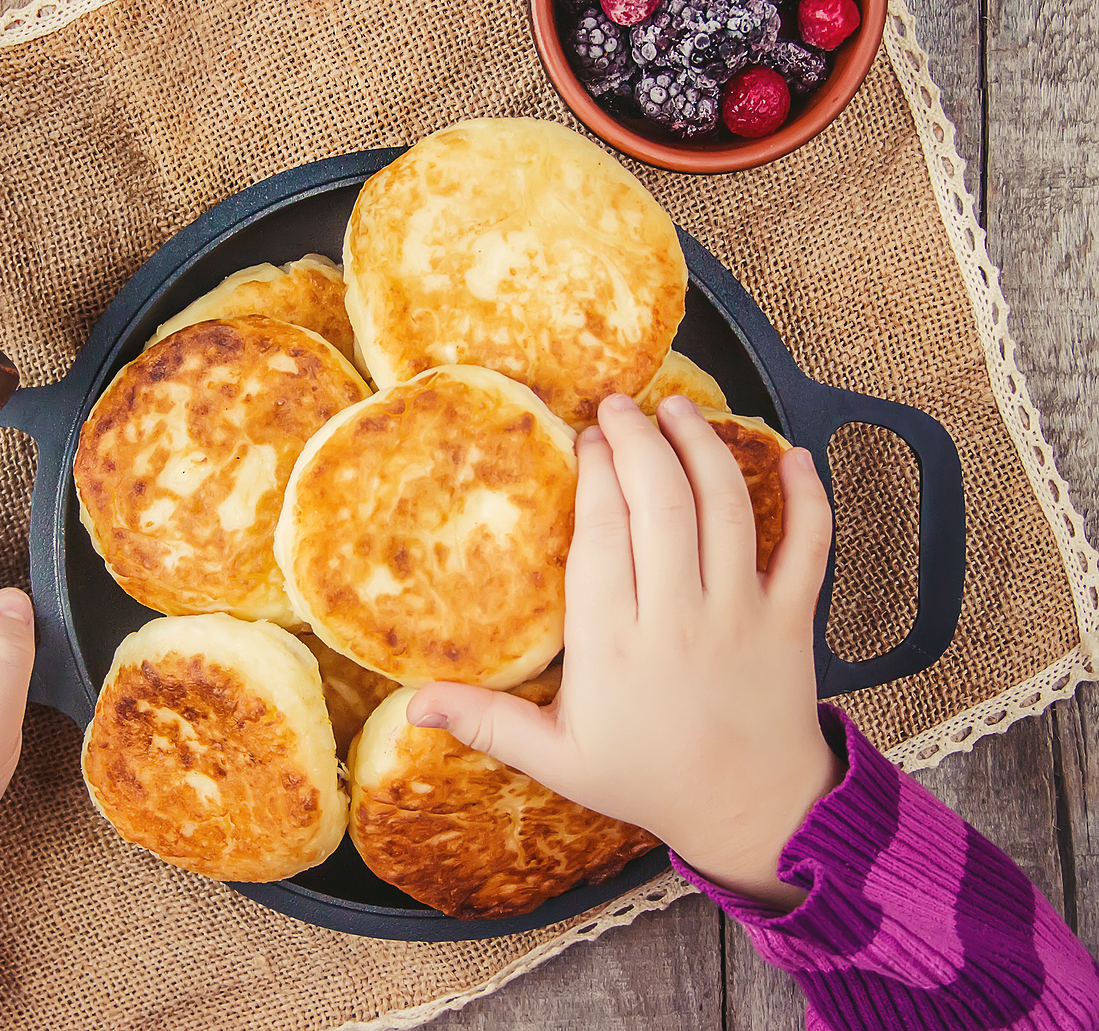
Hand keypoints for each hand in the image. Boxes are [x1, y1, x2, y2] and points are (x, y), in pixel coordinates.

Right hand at [407, 393, 841, 909]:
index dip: (594, 472)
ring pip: (727, 508)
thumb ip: (486, 723)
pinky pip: (809, 546)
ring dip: (703, 447)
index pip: (602, 532)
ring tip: (677, 410)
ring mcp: (741, 614)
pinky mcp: (793, 620)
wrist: (753, 814)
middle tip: (620, 406)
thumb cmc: (647, 780)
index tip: (584, 436)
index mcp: (612, 644)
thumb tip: (411, 708)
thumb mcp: (556, 758)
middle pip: (661, 502)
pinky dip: (807, 496)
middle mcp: (678, 618)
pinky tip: (790, 454)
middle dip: (639, 439)